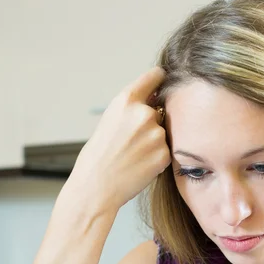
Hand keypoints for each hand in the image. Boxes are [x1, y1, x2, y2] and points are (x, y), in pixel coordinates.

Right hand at [66, 67, 170, 213]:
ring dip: (154, 142)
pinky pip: (166, 151)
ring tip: (134, 155)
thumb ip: (133, 108)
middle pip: (160, 110)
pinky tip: (140, 165)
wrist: (96, 186)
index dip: (160, 79)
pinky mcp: (164, 154)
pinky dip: (157, 158)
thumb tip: (156, 99)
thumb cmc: (99, 155)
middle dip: (152, 123)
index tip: (164, 79)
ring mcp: (156, 134)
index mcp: (126, 100)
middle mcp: (144, 113)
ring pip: (163, 133)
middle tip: (132, 142)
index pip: (155, 77)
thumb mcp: (110, 120)